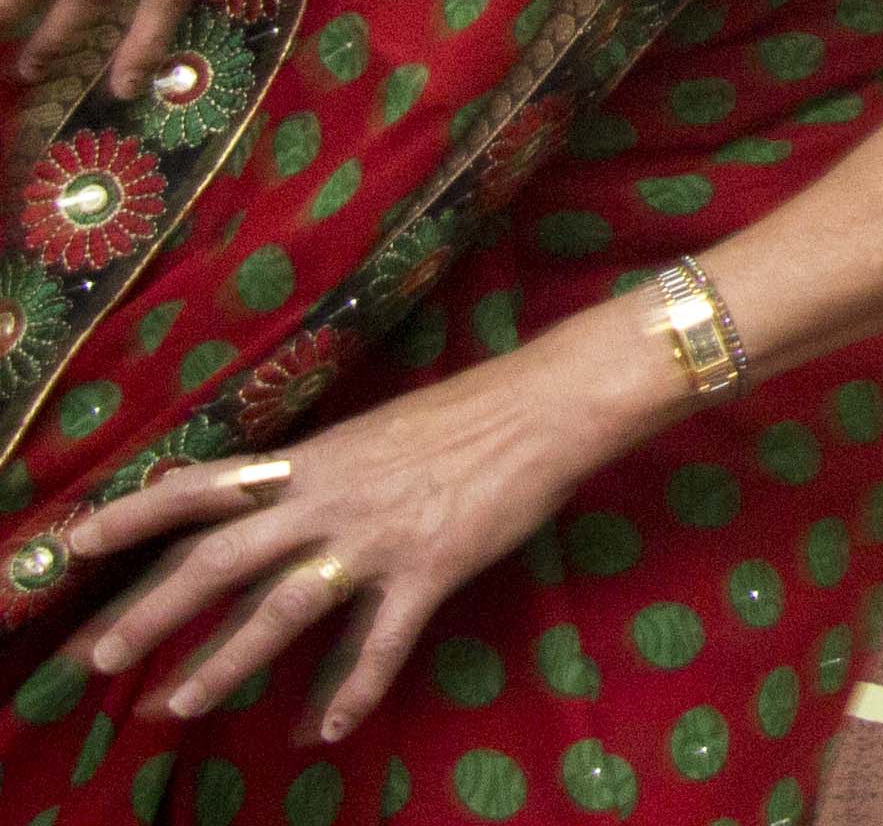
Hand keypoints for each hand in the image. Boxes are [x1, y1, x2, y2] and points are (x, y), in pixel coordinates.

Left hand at [64, 319, 658, 740]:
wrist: (549, 404)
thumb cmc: (468, 412)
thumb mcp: (375, 433)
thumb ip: (320, 473)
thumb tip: (271, 503)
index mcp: (313, 459)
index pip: (205, 485)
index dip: (138, 512)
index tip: (78, 540)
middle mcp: (329, 498)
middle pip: (219, 559)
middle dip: (151, 612)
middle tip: (97, 659)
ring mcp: (378, 537)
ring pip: (282, 609)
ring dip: (224, 662)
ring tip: (177, 706)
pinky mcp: (430, 568)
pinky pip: (381, 642)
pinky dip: (351, 690)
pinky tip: (326, 731)